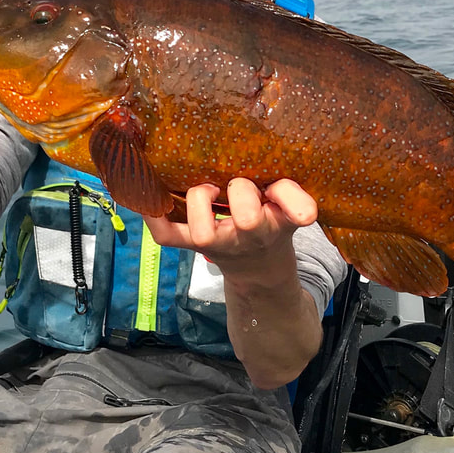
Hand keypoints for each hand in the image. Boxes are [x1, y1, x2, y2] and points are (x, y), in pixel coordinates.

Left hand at [143, 177, 317, 277]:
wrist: (258, 267)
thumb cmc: (272, 222)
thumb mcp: (291, 210)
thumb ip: (293, 198)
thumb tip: (304, 210)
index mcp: (281, 218)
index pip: (295, 211)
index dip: (297, 207)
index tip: (302, 211)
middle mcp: (252, 231)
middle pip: (248, 219)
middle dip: (243, 195)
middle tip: (239, 185)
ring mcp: (220, 240)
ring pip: (205, 232)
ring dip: (202, 202)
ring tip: (206, 188)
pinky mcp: (194, 244)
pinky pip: (169, 236)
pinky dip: (155, 220)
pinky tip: (148, 200)